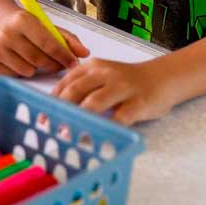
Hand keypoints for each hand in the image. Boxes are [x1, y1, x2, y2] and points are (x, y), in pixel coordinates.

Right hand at [0, 3, 89, 77]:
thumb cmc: (21, 22)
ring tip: (30, 56)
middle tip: (57, 63)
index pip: (48, 43)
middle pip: (39, 60)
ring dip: (34, 68)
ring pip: (27, 71)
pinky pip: (14, 76)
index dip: (64, 56)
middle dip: (53, 64)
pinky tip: (16, 59)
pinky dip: (20, 71)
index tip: (74, 63)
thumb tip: (84, 53)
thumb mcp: (43, 23)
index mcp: (21, 20)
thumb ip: (66, 38)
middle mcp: (6, 34)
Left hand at [52, 58, 174, 125]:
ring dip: (79, 119)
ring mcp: (122, 88)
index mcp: (94, 67)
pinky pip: (119, 117)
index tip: (42, 114)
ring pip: (94, 102)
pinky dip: (106, 128)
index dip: (52, 99)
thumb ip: (83, 86)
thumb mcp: (103, 75)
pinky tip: (98, 137)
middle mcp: (106, 74)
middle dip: (60, 109)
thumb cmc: (128, 81)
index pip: (67, 82)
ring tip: (68, 133)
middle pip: (76, 90)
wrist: (162, 78)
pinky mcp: (138, 103)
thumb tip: (57, 107)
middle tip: (50, 126)